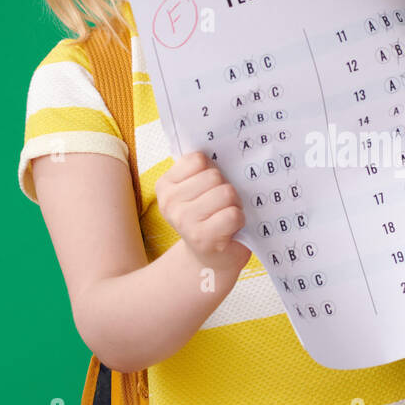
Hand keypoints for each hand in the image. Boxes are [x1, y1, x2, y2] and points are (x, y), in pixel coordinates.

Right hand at [155, 151, 251, 269]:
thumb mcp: (199, 190)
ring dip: (234, 205)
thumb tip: (223, 145)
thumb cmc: (210, 218)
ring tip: (225, 217)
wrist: (210, 259)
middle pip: (214, 176)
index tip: (209, 187)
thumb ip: (202, 170)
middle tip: (221, 206)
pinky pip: (233, 214)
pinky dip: (239, 220)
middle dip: (226, 189)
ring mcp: (184, 221)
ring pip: (226, 193)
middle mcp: (169, 202)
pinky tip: (230, 229)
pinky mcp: (202, 238)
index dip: (213, 170)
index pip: (198, 159)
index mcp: (166, 186)